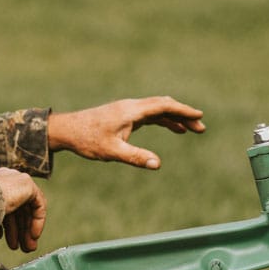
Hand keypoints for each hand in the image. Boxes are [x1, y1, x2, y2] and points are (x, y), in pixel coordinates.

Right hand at [0, 167, 45, 251]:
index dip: (10, 228)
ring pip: (28, 209)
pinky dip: (38, 220)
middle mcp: (5, 181)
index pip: (6, 208)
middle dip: (21, 231)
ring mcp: (16, 180)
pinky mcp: (26, 183)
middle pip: (18, 210)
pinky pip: (38, 204)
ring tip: (28, 247)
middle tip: (23, 248)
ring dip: (28, 229)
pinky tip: (33, 235)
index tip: (11, 243)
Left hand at [47, 97, 205, 169]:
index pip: (163, 106)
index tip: (199, 116)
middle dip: (184, 114)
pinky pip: (150, 114)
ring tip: (192, 129)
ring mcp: (128, 110)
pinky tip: (173, 128)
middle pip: (164, 105)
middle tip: (201, 127)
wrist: (66, 130)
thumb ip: (135, 157)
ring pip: (158, 109)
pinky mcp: (124, 115)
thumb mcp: (112, 151)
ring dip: (175, 118)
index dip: (183, 111)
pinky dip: (164, 120)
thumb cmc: (87, 140)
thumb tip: (157, 164)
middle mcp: (131, 106)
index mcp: (131, 111)